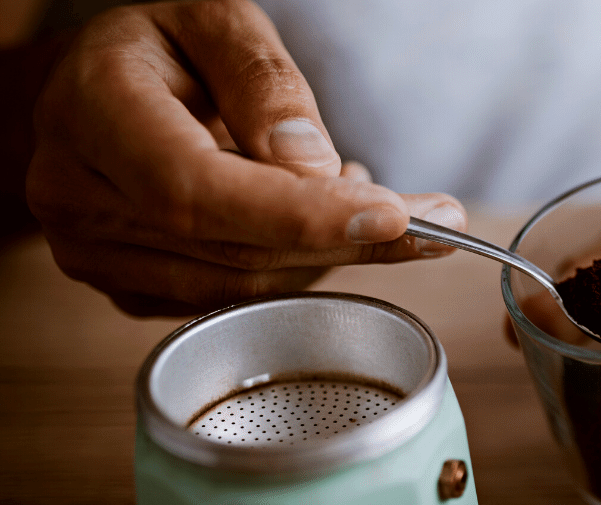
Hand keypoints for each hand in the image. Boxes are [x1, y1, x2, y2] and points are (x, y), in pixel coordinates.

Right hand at [25, 0, 465, 315]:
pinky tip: (326, 226)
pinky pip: (231, 297)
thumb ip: (263, 83)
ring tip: (382, 208)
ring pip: (240, 283)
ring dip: (332, 256)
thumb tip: (314, 168)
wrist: (98, 85)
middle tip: (438, 222)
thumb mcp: (217, 21)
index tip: (392, 217)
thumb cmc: (163, 46)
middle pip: (232, 247)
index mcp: (94, 111)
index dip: (299, 215)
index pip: (198, 191)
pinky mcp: (127, 285)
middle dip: (348, 240)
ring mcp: (94, 251)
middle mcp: (78, 193)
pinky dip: (298, 269)